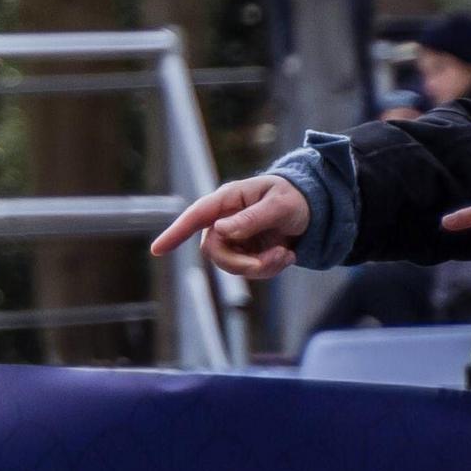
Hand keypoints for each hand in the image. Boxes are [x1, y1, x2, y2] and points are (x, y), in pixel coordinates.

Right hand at [151, 174, 312, 279]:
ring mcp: (234, 238)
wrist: (313, 211)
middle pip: (214, 251)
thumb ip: (251, 218)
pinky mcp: (245, 252)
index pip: (195, 216)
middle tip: (275, 259)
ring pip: (231, 265)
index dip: (175, 233)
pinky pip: (248, 271)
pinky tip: (286, 255)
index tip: (157, 250)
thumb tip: (220, 231)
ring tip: (285, 254)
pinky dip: (269, 269)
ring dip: (261, 266)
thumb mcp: (280, 205)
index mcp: (228, 200)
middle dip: (243, 263)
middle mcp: (224, 220)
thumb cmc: (294, 198)